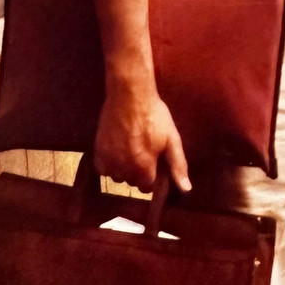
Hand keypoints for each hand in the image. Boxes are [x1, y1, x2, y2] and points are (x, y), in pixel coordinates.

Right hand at [94, 78, 190, 192]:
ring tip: (131, 150)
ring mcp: (109, 160)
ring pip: (117, 177)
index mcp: (144, 168)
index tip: (154, 163)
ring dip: (124, 169)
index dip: (152, 176)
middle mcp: (124, 168)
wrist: (130, 95)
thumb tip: (186, 189)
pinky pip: (103, 169)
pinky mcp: (98, 151)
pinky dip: (109, 164)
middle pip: (132, 182)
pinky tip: (117, 151)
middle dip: (138, 172)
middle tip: (143, 152)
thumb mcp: (172, 138)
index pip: (147, 188)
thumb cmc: (154, 115)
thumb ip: (178, 165)